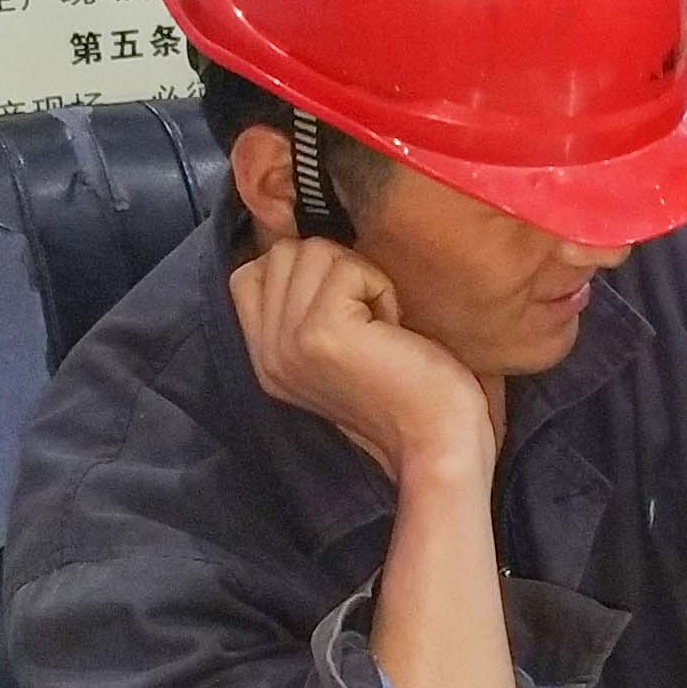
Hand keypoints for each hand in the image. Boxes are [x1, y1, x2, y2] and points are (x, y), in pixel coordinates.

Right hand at [228, 237, 492, 481]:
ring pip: (314, 251)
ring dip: (361, 277)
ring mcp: (289, 343)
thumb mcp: (335, 349)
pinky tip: (393, 330)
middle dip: (337, 270)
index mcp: (265, 358)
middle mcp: (268, 353)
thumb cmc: (407, 390)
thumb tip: (307, 245)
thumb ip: (304, 308)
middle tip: (368, 320)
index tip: (345, 305)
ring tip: (380, 326)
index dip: (303, 269)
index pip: (249, 273)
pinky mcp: (320, 332)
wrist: (437, 442)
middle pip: (282, 253)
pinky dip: (381, 288)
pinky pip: (348, 268)